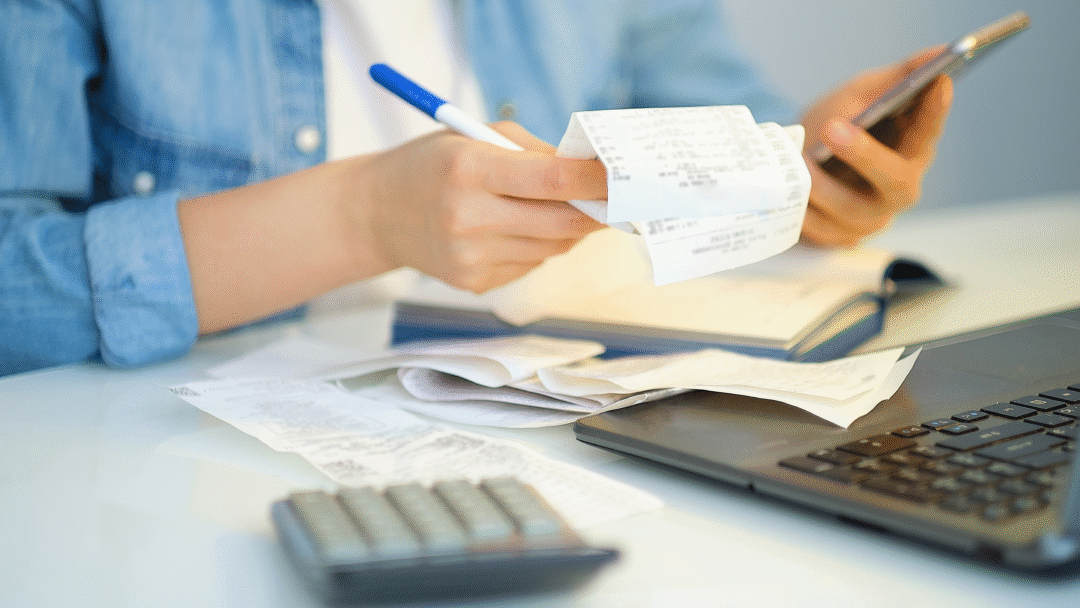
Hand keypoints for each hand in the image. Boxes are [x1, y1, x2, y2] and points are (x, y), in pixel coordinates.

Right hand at [348, 122, 606, 292]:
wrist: (378, 212)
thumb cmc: (436, 165)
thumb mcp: (477, 138)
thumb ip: (537, 154)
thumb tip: (594, 177)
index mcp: (470, 169)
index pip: (553, 180)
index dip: (597, 180)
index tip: (625, 178)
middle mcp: (468, 216)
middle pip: (562, 223)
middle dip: (596, 211)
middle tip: (614, 200)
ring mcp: (470, 256)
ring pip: (552, 248)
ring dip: (568, 230)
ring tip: (554, 209)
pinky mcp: (473, 282)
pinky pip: (531, 265)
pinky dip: (537, 247)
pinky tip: (513, 229)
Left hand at [799, 48, 953, 246]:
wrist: (798, 157)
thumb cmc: (837, 122)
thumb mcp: (862, 94)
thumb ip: (897, 77)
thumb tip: (938, 53)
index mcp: (912, 151)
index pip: (929, 132)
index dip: (935, 113)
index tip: (938, 85)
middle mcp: (898, 189)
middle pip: (896, 181)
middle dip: (865, 155)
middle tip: (832, 128)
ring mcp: (871, 217)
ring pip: (851, 209)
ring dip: (821, 185)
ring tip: (797, 160)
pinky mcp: (841, 236)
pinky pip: (823, 231)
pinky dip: (803, 212)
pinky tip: (788, 193)